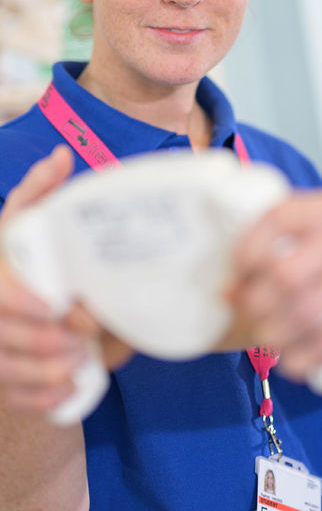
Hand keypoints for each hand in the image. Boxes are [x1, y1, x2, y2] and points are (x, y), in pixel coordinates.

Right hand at [0, 146, 129, 410]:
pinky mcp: (4, 375)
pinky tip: (68, 391)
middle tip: (81, 340)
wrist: (33, 303)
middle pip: (2, 336)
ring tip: (77, 364)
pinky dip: (41, 398)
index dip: (20, 301)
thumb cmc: (36, 255)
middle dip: (42, 341)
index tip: (55, 304)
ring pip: (6, 370)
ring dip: (44, 373)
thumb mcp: (34, 220)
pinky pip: (14, 396)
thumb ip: (41, 192)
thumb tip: (61, 156)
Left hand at [229, 191, 321, 380]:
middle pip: (284, 276)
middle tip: (248, 311)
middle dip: (256, 302)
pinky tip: (293, 360)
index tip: (237, 272)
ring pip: (304, 314)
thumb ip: (285, 243)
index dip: (247, 250)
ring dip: (274, 335)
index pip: (275, 220)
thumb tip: (229, 288)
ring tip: (266, 337)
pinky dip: (302, 359)